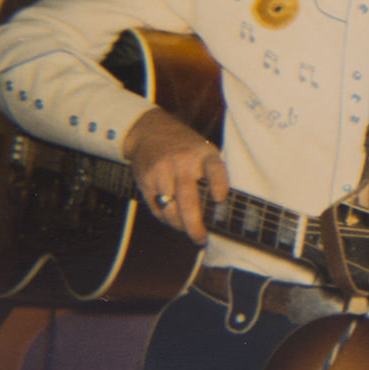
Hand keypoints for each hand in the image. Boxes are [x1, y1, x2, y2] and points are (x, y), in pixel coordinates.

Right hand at [123, 107, 227, 244]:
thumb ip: (214, 174)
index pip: (214, 169)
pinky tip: (173, 221)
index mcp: (204, 154)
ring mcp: (162, 170)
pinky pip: (155, 207)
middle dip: (195, 225)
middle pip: (188, 199)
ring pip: (170, 208)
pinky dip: (165, 219)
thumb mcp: (205, 151)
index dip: (218, 183)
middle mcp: (182, 162)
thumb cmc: (187, 148)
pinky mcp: (145, 179)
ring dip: (179, 225)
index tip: (221, 198)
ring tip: (189, 232)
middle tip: (202, 239)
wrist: (151, 130)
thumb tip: (223, 210)